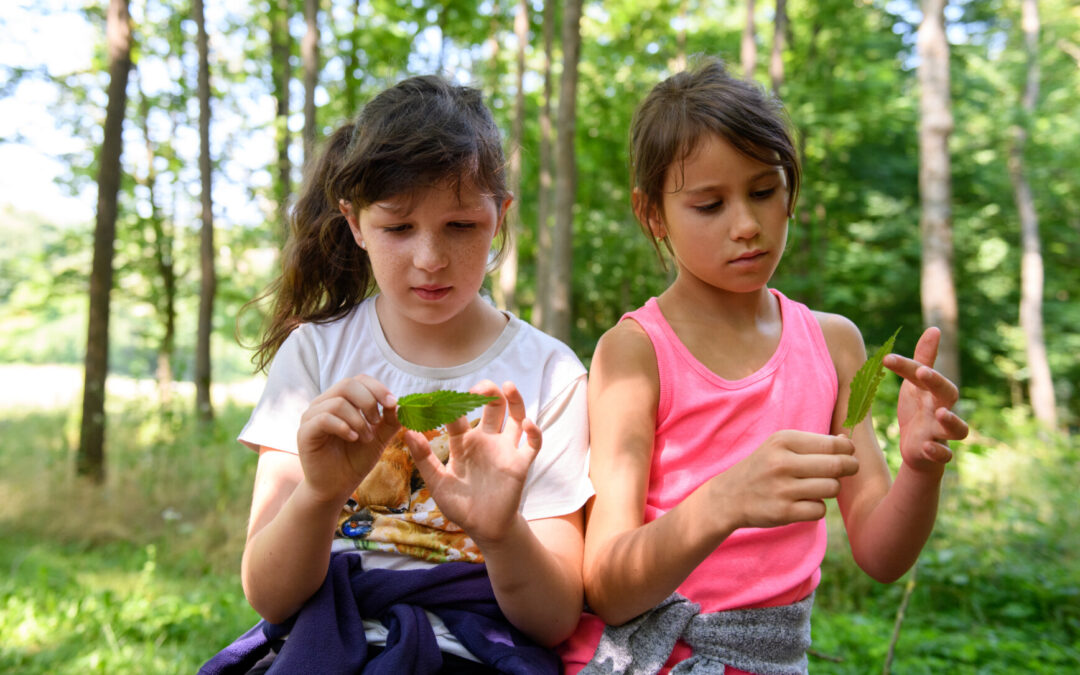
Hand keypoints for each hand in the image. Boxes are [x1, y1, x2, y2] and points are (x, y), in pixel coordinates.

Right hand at [296, 374, 400, 503]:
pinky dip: (344, 427)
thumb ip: (390, 421)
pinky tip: (353, 438)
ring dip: (358, 420)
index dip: (377, 388)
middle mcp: (324, 403)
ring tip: (366, 438)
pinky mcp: (305, 432)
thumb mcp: (379, 437)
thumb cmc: (355, 460)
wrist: (337, 486)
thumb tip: (400, 404)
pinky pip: (324, 419)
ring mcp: (312, 416)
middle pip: (347, 385)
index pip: (359, 380)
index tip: (393, 403)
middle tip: (377, 422)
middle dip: (368, 401)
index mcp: (341, 400)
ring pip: (337, 402)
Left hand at [403, 380, 542, 546]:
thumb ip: (424, 458)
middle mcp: (486, 441)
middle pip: (491, 407)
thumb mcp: (437, 483)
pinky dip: (534, 432)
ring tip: (508, 386)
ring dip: (514, 400)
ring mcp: (505, 450)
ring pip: (515, 417)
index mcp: (463, 443)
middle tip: (479, 388)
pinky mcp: (520, 464)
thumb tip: (408, 432)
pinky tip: (528, 425)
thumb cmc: (460, 505)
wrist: (484, 528)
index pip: (458, 416)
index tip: (441, 396)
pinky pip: (533, 444)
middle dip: (487, 392)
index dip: (450, 404)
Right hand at [714, 430, 859, 528]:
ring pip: (832, 488)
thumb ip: (814, 444)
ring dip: (831, 489)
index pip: (833, 445)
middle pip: (837, 466)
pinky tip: (804, 503)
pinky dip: (817, 508)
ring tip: (818, 487)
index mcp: (783, 440)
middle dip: (850, 468)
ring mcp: (782, 489)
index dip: (848, 451)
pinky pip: (820, 510)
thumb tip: (847, 443)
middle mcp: (782, 463)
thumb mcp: (780, 447)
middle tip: (848, 469)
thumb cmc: (763, 468)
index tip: (847, 454)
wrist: (728, 496)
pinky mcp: (783, 513)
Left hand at [884, 327, 969, 472]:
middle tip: (923, 372)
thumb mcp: (916, 385)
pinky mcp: (937, 453)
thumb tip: (935, 329)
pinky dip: (938, 452)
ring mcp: (942, 432)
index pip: (924, 374)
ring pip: (959, 429)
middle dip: (937, 382)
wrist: (920, 449)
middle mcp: (943, 409)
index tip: (887, 358)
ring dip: (951, 421)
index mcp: (934, 391)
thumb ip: (923, 359)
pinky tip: (925, 447)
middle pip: (949, 394)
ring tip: (940, 413)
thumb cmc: (919, 411)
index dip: (908, 365)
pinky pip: (944, 455)